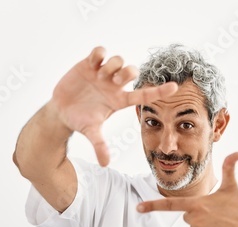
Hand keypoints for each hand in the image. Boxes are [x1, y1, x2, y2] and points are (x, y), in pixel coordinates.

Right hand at [51, 46, 177, 165]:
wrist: (61, 111)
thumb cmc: (80, 121)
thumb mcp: (91, 132)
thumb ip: (100, 145)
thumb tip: (105, 164)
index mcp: (120, 100)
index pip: (145, 95)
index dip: (160, 91)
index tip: (176, 88)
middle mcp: (114, 85)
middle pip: (132, 71)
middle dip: (127, 74)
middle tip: (116, 82)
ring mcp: (102, 74)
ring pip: (118, 60)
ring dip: (113, 65)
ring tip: (100, 74)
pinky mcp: (89, 64)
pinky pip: (100, 51)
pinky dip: (100, 53)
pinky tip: (94, 61)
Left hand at [136, 153, 237, 226]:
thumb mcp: (232, 187)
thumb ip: (230, 168)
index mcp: (197, 204)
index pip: (170, 204)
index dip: (152, 206)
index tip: (138, 208)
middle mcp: (194, 220)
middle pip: (187, 217)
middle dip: (199, 216)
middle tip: (216, 215)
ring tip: (220, 225)